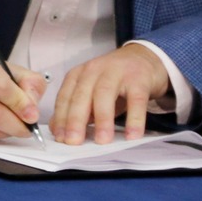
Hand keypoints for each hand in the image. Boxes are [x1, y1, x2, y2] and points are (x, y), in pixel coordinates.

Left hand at [49, 43, 170, 144]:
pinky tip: (132, 135)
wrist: (144, 59)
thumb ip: (76, 110)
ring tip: (102, 140)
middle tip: (74, 141)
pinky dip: (134, 119)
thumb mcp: (92, 93)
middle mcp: (95, 70)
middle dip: (75, 120)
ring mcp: (117, 72)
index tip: (60, 138)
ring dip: (103, 119)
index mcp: (79, 74)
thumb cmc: (114, 82)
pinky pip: (136, 100)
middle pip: (82, 95)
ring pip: (105, 94)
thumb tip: (58, 130)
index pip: (65, 97)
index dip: (61, 118)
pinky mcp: (139, 79)